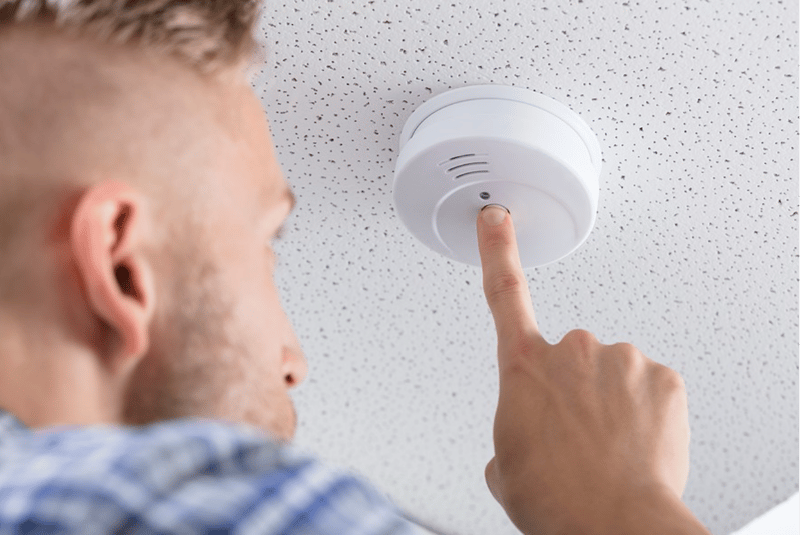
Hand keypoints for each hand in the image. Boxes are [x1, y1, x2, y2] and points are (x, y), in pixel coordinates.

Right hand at [476, 205, 689, 534]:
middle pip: (571, 357)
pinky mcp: (663, 378)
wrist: (612, 522)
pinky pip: (650, 387)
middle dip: (574, 387)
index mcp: (523, 367)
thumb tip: (526, 438)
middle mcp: (571, 351)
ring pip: (613, 373)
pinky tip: (636, 442)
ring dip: (610, 402)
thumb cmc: (556, 498)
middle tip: (576, 434)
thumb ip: (512, 432)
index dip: (496, 248)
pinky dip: (646, 411)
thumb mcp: (505, 467)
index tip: (496, 218)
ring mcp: (620, 360)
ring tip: (606, 446)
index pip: (503, 291)